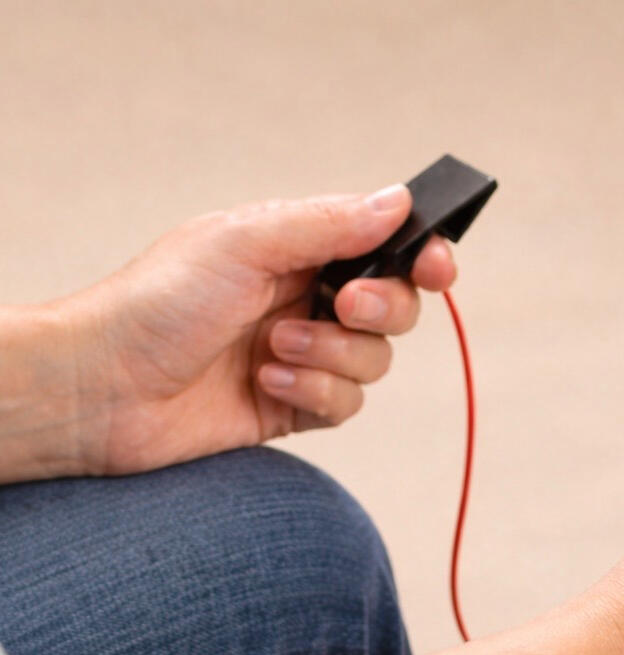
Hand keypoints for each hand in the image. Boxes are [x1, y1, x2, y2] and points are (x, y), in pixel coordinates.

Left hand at [55, 185, 455, 474]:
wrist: (107, 388)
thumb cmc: (159, 302)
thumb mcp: (244, 243)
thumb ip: (328, 224)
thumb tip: (399, 201)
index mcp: (299, 248)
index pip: (385, 245)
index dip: (422, 254)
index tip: (437, 266)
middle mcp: (308, 299)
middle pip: (396, 305)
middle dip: (381, 307)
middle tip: (342, 305)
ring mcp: (306, 355)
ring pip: (376, 360)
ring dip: (332, 355)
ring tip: (273, 349)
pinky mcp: (297, 405)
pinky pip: (347, 404)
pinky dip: (315, 392)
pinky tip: (266, 382)